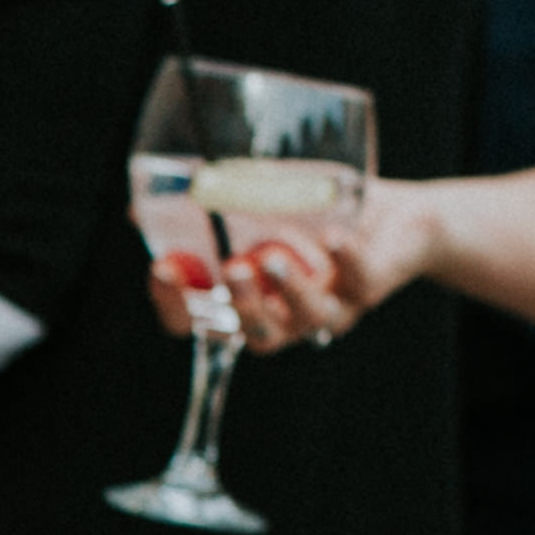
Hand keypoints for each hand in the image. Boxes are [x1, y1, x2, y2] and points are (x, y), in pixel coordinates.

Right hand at [144, 181, 443, 351]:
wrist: (395, 211)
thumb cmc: (316, 208)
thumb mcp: (254, 198)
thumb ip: (206, 203)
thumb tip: (139, 208)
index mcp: (246, 299)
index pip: (197, 322)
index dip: (175, 305)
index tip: (163, 269)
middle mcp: (285, 314)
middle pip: (255, 335)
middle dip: (240, 306)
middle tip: (231, 269)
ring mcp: (330, 306)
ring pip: (304, 322)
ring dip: (287, 293)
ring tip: (273, 256)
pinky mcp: (369, 287)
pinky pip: (358, 283)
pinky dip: (345, 260)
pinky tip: (334, 237)